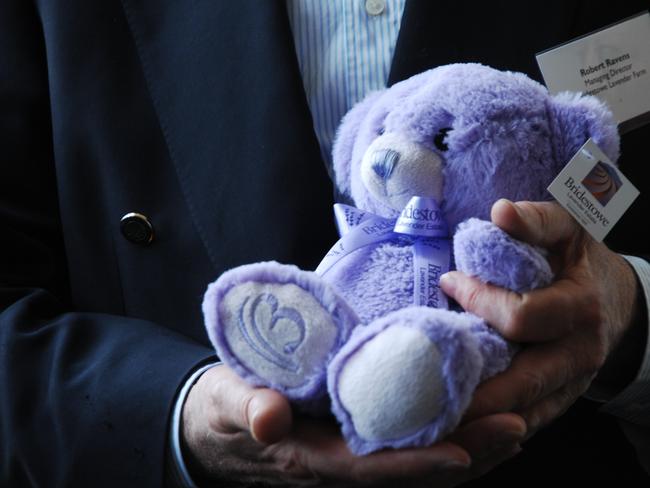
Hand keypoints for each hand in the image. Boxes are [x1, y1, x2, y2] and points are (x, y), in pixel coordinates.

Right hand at [181, 365, 526, 486]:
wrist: (223, 426)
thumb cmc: (227, 408)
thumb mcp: (228, 402)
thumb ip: (247, 408)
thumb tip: (268, 417)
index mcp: (314, 458)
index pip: (372, 469)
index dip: (418, 464)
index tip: (464, 453)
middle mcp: (343, 467)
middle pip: (412, 471)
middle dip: (467, 454)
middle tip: (516, 425)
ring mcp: (354, 460)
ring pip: (419, 464)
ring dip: (469, 449)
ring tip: (515, 425)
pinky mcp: (359, 445)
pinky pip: (410, 450)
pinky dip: (448, 440)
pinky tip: (479, 425)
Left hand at [440, 199, 641, 436]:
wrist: (617, 301)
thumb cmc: (581, 262)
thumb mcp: (569, 230)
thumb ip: (537, 220)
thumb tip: (500, 212)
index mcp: (580, 308)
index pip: (522, 316)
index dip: (480, 300)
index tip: (448, 281)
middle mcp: (578, 353)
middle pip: (522, 382)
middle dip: (473, 388)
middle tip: (423, 384)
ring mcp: (571, 383)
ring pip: (522, 413)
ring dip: (478, 421)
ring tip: (432, 419)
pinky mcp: (561, 399)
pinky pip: (528, 422)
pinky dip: (492, 429)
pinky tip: (458, 428)